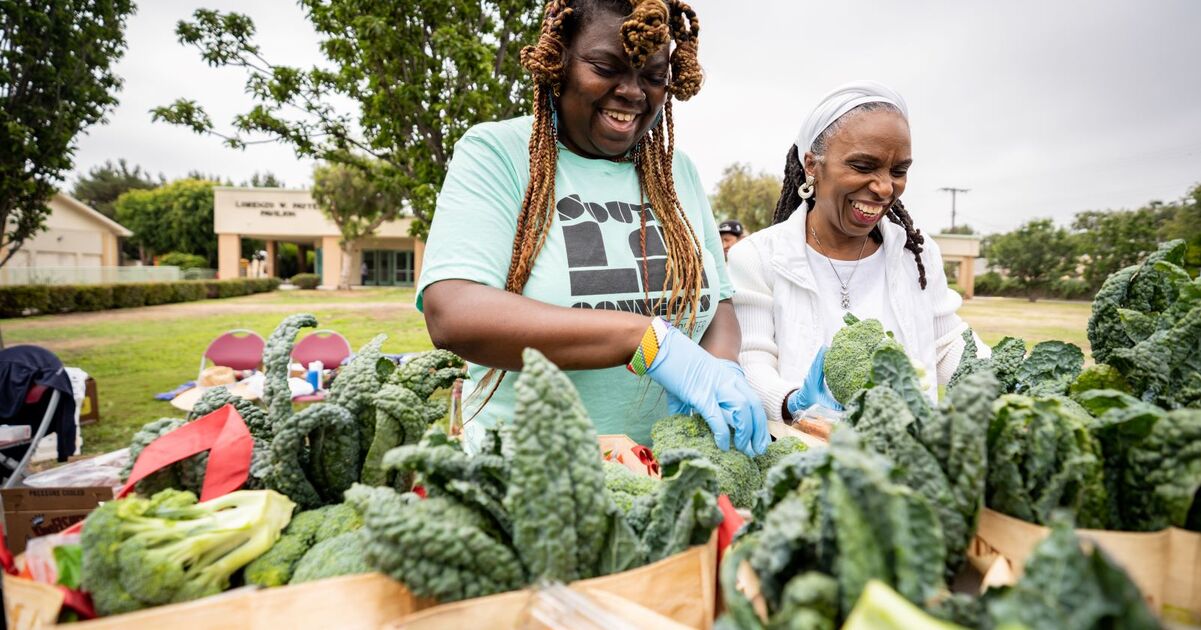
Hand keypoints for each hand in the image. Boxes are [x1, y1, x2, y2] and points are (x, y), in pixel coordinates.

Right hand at [646, 325, 768, 456]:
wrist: (663, 348)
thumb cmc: (676, 366)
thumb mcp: (694, 384)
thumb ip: (693, 405)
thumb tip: (684, 425)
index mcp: (730, 378)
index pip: (753, 401)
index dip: (760, 423)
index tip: (760, 440)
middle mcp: (728, 381)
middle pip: (754, 407)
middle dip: (759, 431)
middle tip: (757, 450)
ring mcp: (715, 387)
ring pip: (743, 410)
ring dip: (746, 432)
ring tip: (744, 449)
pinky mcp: (700, 394)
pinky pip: (717, 417)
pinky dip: (722, 433)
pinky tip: (723, 446)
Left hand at [785, 346, 843, 417]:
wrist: (802, 399)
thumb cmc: (812, 400)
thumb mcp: (823, 403)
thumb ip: (833, 405)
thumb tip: (845, 409)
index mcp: (814, 380)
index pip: (818, 367)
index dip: (822, 359)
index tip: (826, 351)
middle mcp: (812, 373)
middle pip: (818, 361)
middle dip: (824, 353)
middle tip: (831, 345)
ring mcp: (812, 371)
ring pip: (817, 360)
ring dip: (823, 353)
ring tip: (830, 345)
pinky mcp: (814, 371)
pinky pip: (818, 361)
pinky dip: (822, 356)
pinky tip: (827, 350)